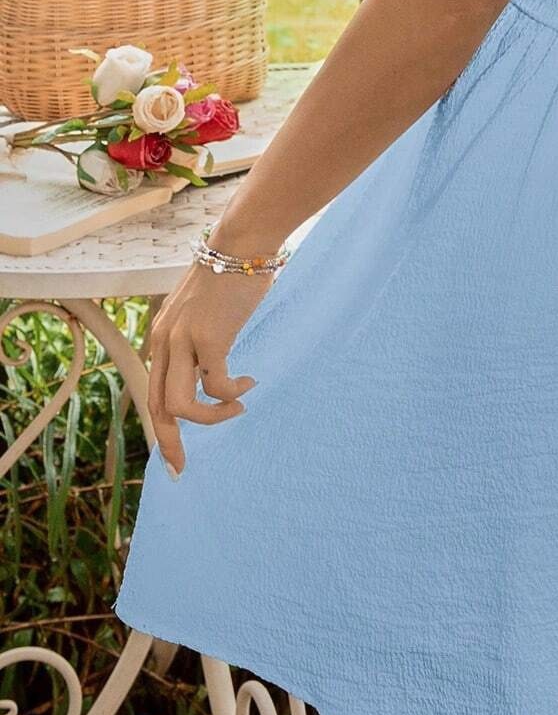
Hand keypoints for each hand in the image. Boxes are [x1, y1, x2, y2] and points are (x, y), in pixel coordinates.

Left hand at [147, 262, 265, 475]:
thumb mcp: (205, 313)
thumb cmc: (232, 276)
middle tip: (182, 469)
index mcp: (162, 337)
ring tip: (237, 406)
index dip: (160, 426)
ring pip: (182, 404)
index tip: (172, 454)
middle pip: (157, 407)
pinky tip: (249, 383)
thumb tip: (213, 368)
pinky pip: (216, 385)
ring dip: (212, 416)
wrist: (241, 245)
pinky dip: (233, 392)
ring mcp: (183, 340)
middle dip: (169, 443)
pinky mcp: (209, 338)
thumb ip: (200, 339)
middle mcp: (165, 342)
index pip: (151, 391)